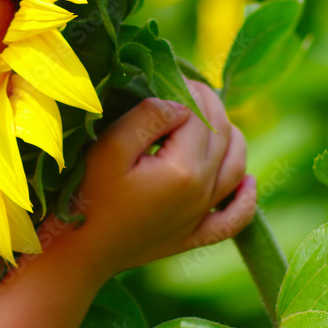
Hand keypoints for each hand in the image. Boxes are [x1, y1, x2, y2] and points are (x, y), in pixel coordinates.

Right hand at [54, 80, 256, 279]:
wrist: (77, 252)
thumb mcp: (110, 147)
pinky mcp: (194, 237)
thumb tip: (181, 105)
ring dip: (231, 136)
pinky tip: (249, 182)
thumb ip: (148, 118)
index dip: (188, 89)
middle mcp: (202, 193)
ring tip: (210, 117)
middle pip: (223, 134)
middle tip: (186, 86)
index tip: (169, 75)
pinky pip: (235, 219)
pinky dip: (247, 198)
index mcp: (184, 169)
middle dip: (209, 104)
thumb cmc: (88, 194)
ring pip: (237, 166)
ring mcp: (201, 217)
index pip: (200, 115)